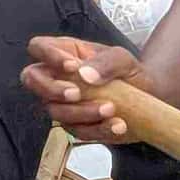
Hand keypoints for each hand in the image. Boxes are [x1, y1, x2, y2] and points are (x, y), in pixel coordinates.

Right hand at [22, 35, 146, 140]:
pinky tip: (118, 125)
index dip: (48, 56)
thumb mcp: (123, 59)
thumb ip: (105, 62)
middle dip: (52, 89)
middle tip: (77, 94)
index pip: (38, 47)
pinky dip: (98, 130)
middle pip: (32, 80)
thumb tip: (83, 74)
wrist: (147, 98)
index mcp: (65, 52)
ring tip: (111, 109)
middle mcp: (57, 77)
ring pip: (55, 111)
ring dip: (82, 112)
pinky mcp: (76, 125)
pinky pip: (77, 132)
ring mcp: (63, 103)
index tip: (72, 67)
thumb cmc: (129, 72)